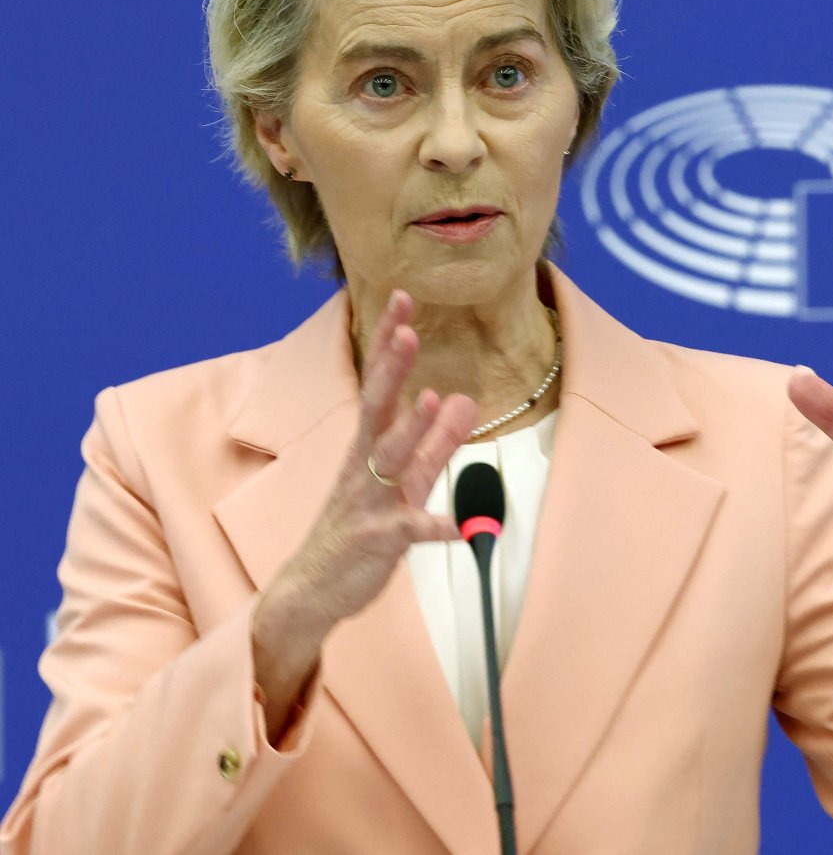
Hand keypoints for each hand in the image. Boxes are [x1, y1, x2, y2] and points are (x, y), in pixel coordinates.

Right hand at [270, 290, 478, 630]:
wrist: (312, 591)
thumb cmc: (359, 528)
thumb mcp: (406, 481)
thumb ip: (436, 442)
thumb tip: (463, 398)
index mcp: (369, 447)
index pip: (380, 383)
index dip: (389, 342)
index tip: (403, 298)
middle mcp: (364, 467)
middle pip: (376, 408)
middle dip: (391, 368)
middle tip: (406, 328)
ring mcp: (368, 502)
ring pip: (389, 460)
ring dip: (411, 430)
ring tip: (433, 399)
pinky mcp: (377, 541)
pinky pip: (409, 531)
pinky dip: (435, 527)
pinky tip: (460, 526)